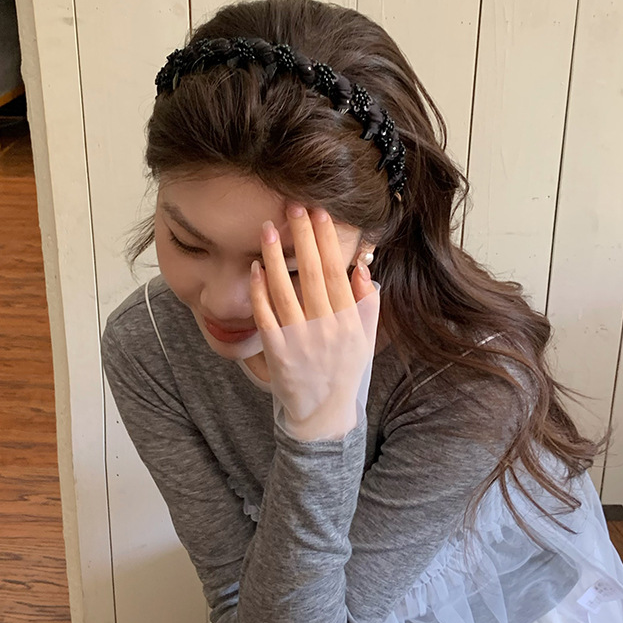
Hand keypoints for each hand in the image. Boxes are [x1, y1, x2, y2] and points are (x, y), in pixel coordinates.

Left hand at [250, 204, 379, 441]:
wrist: (323, 416)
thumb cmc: (345, 372)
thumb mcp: (366, 338)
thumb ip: (368, 302)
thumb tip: (362, 267)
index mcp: (350, 321)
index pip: (337, 272)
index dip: (328, 241)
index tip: (320, 213)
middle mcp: (327, 329)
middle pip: (313, 274)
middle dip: (302, 237)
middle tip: (293, 207)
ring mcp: (301, 341)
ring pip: (286, 291)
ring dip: (276, 257)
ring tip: (267, 229)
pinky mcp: (278, 353)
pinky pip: (266, 316)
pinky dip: (260, 291)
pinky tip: (255, 269)